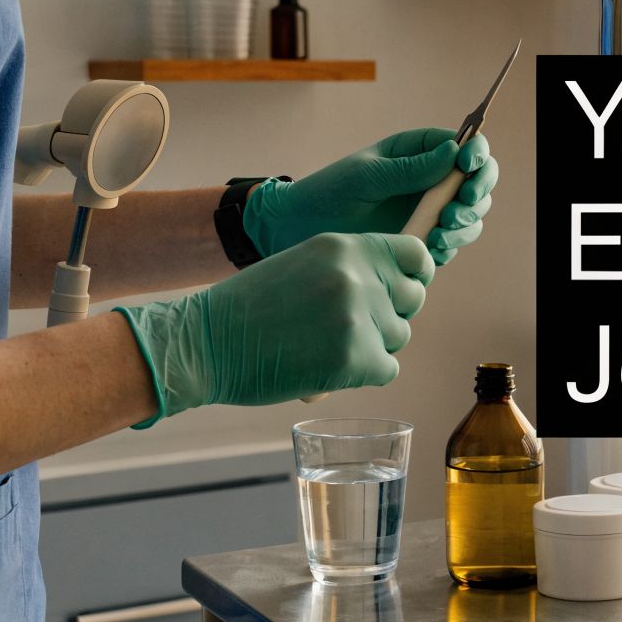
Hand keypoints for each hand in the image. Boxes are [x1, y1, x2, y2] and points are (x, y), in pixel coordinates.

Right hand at [115, 232, 432, 425]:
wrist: (204, 343)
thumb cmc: (252, 306)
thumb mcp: (306, 263)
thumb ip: (353, 268)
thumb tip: (406, 284)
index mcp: (346, 246)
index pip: (416, 256)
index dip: (413, 276)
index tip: (399, 291)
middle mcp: (357, 276)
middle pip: (411, 300)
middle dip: (388, 315)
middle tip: (347, 326)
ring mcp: (358, 317)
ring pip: (399, 336)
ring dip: (372, 346)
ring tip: (325, 345)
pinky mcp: (353, 358)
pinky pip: (387, 369)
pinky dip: (363, 375)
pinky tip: (327, 367)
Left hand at [242, 128, 499, 263]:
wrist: (302, 231)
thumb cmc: (330, 192)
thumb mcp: (368, 176)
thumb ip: (411, 168)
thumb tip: (455, 152)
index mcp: (421, 151)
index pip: (467, 147)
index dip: (478, 155)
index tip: (469, 166)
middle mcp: (432, 179)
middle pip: (478, 183)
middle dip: (475, 196)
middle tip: (454, 210)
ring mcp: (430, 211)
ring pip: (471, 216)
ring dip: (464, 225)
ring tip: (438, 234)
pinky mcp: (424, 239)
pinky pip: (452, 243)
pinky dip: (449, 247)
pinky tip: (429, 249)